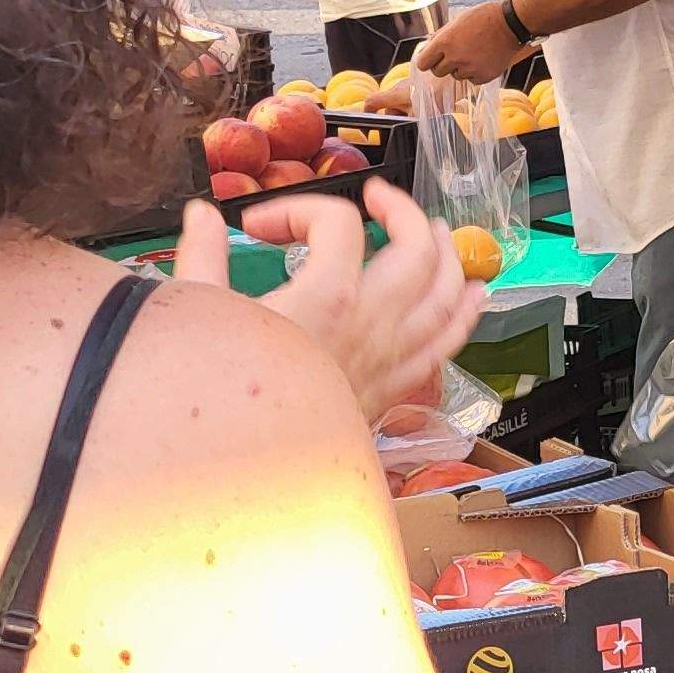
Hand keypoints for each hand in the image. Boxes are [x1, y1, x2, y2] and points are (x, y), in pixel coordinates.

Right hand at [177, 180, 486, 421]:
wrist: (243, 473)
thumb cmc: (221, 398)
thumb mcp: (200, 316)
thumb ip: (203, 256)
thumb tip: (201, 218)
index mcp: (327, 297)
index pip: (338, 222)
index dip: (299, 209)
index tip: (260, 227)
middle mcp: (371, 324)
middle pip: (418, 249)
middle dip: (403, 212)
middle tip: (380, 199)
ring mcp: (388, 358)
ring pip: (446, 293)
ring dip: (447, 254)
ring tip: (436, 231)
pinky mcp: (391, 389)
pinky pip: (446, 345)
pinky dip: (464, 314)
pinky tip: (473, 294)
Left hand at [412, 7, 521, 85]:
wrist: (510, 23)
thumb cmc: (484, 18)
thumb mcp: (457, 21)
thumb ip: (441, 36)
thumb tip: (428, 48)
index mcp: (445, 42)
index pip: (422, 63)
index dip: (427, 60)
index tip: (432, 58)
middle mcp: (455, 57)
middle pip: (437, 72)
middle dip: (443, 65)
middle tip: (454, 55)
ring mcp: (470, 69)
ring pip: (456, 76)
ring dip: (460, 68)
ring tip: (473, 54)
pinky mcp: (484, 76)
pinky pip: (472, 80)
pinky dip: (475, 73)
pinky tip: (482, 59)